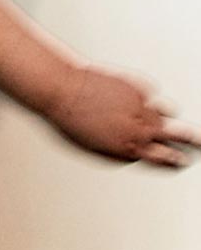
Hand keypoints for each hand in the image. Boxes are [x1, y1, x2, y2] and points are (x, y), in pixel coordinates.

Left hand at [45, 64, 197, 166]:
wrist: (62, 90)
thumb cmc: (69, 118)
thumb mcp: (92, 145)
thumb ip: (119, 150)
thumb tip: (136, 152)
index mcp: (128, 149)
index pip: (164, 160)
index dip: (174, 160)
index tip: (183, 160)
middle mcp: (140, 131)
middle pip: (178, 138)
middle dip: (192, 141)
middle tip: (200, 142)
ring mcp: (143, 109)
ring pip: (166, 113)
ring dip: (160, 114)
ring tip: (144, 112)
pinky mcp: (140, 89)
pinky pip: (149, 94)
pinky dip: (140, 95)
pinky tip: (121, 93)